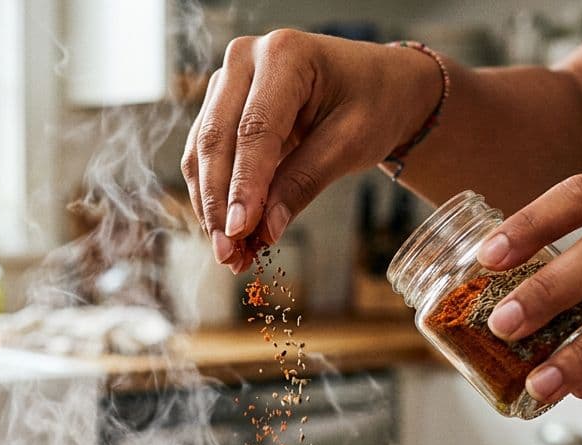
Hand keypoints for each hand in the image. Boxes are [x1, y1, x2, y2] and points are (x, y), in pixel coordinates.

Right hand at [180, 31, 440, 272]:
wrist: (379, 85)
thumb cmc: (375, 103)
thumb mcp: (351, 143)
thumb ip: (304, 182)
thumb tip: (265, 231)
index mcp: (285, 54)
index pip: (254, 130)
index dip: (244, 185)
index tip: (239, 232)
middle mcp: (245, 58)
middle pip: (217, 139)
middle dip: (219, 203)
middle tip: (228, 253)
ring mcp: (228, 80)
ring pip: (202, 150)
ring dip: (211, 205)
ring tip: (229, 253)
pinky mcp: (221, 104)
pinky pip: (205, 154)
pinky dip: (214, 195)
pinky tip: (228, 232)